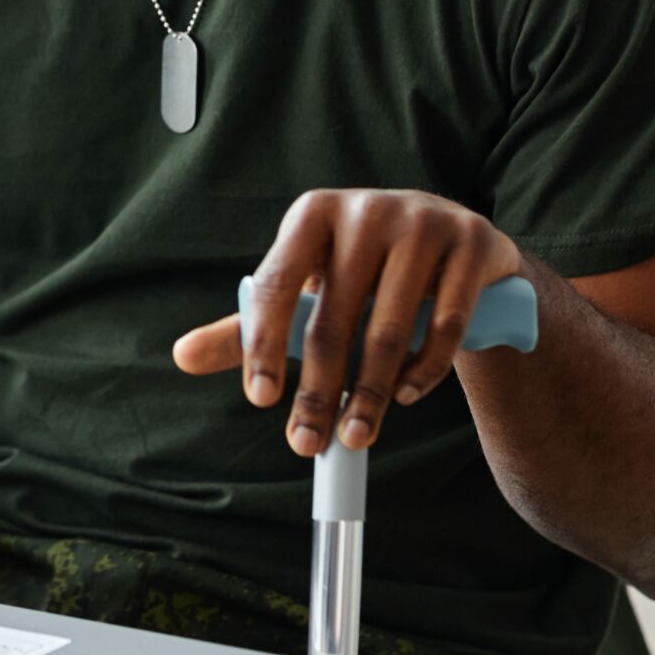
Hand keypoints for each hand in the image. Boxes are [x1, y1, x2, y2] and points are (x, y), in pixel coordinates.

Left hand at [173, 189, 521, 456]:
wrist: (453, 244)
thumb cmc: (360, 272)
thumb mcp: (305, 289)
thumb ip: (248, 325)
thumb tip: (181, 357)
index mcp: (313, 214)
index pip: (276, 285)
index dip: (263, 346)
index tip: (261, 401)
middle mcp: (366, 209)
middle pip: (332, 319)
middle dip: (317, 391)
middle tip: (306, 445)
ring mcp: (424, 222)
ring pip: (389, 330)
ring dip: (370, 395)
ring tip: (355, 436)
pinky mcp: (473, 244)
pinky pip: (445, 325)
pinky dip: (424, 371)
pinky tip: (405, 397)